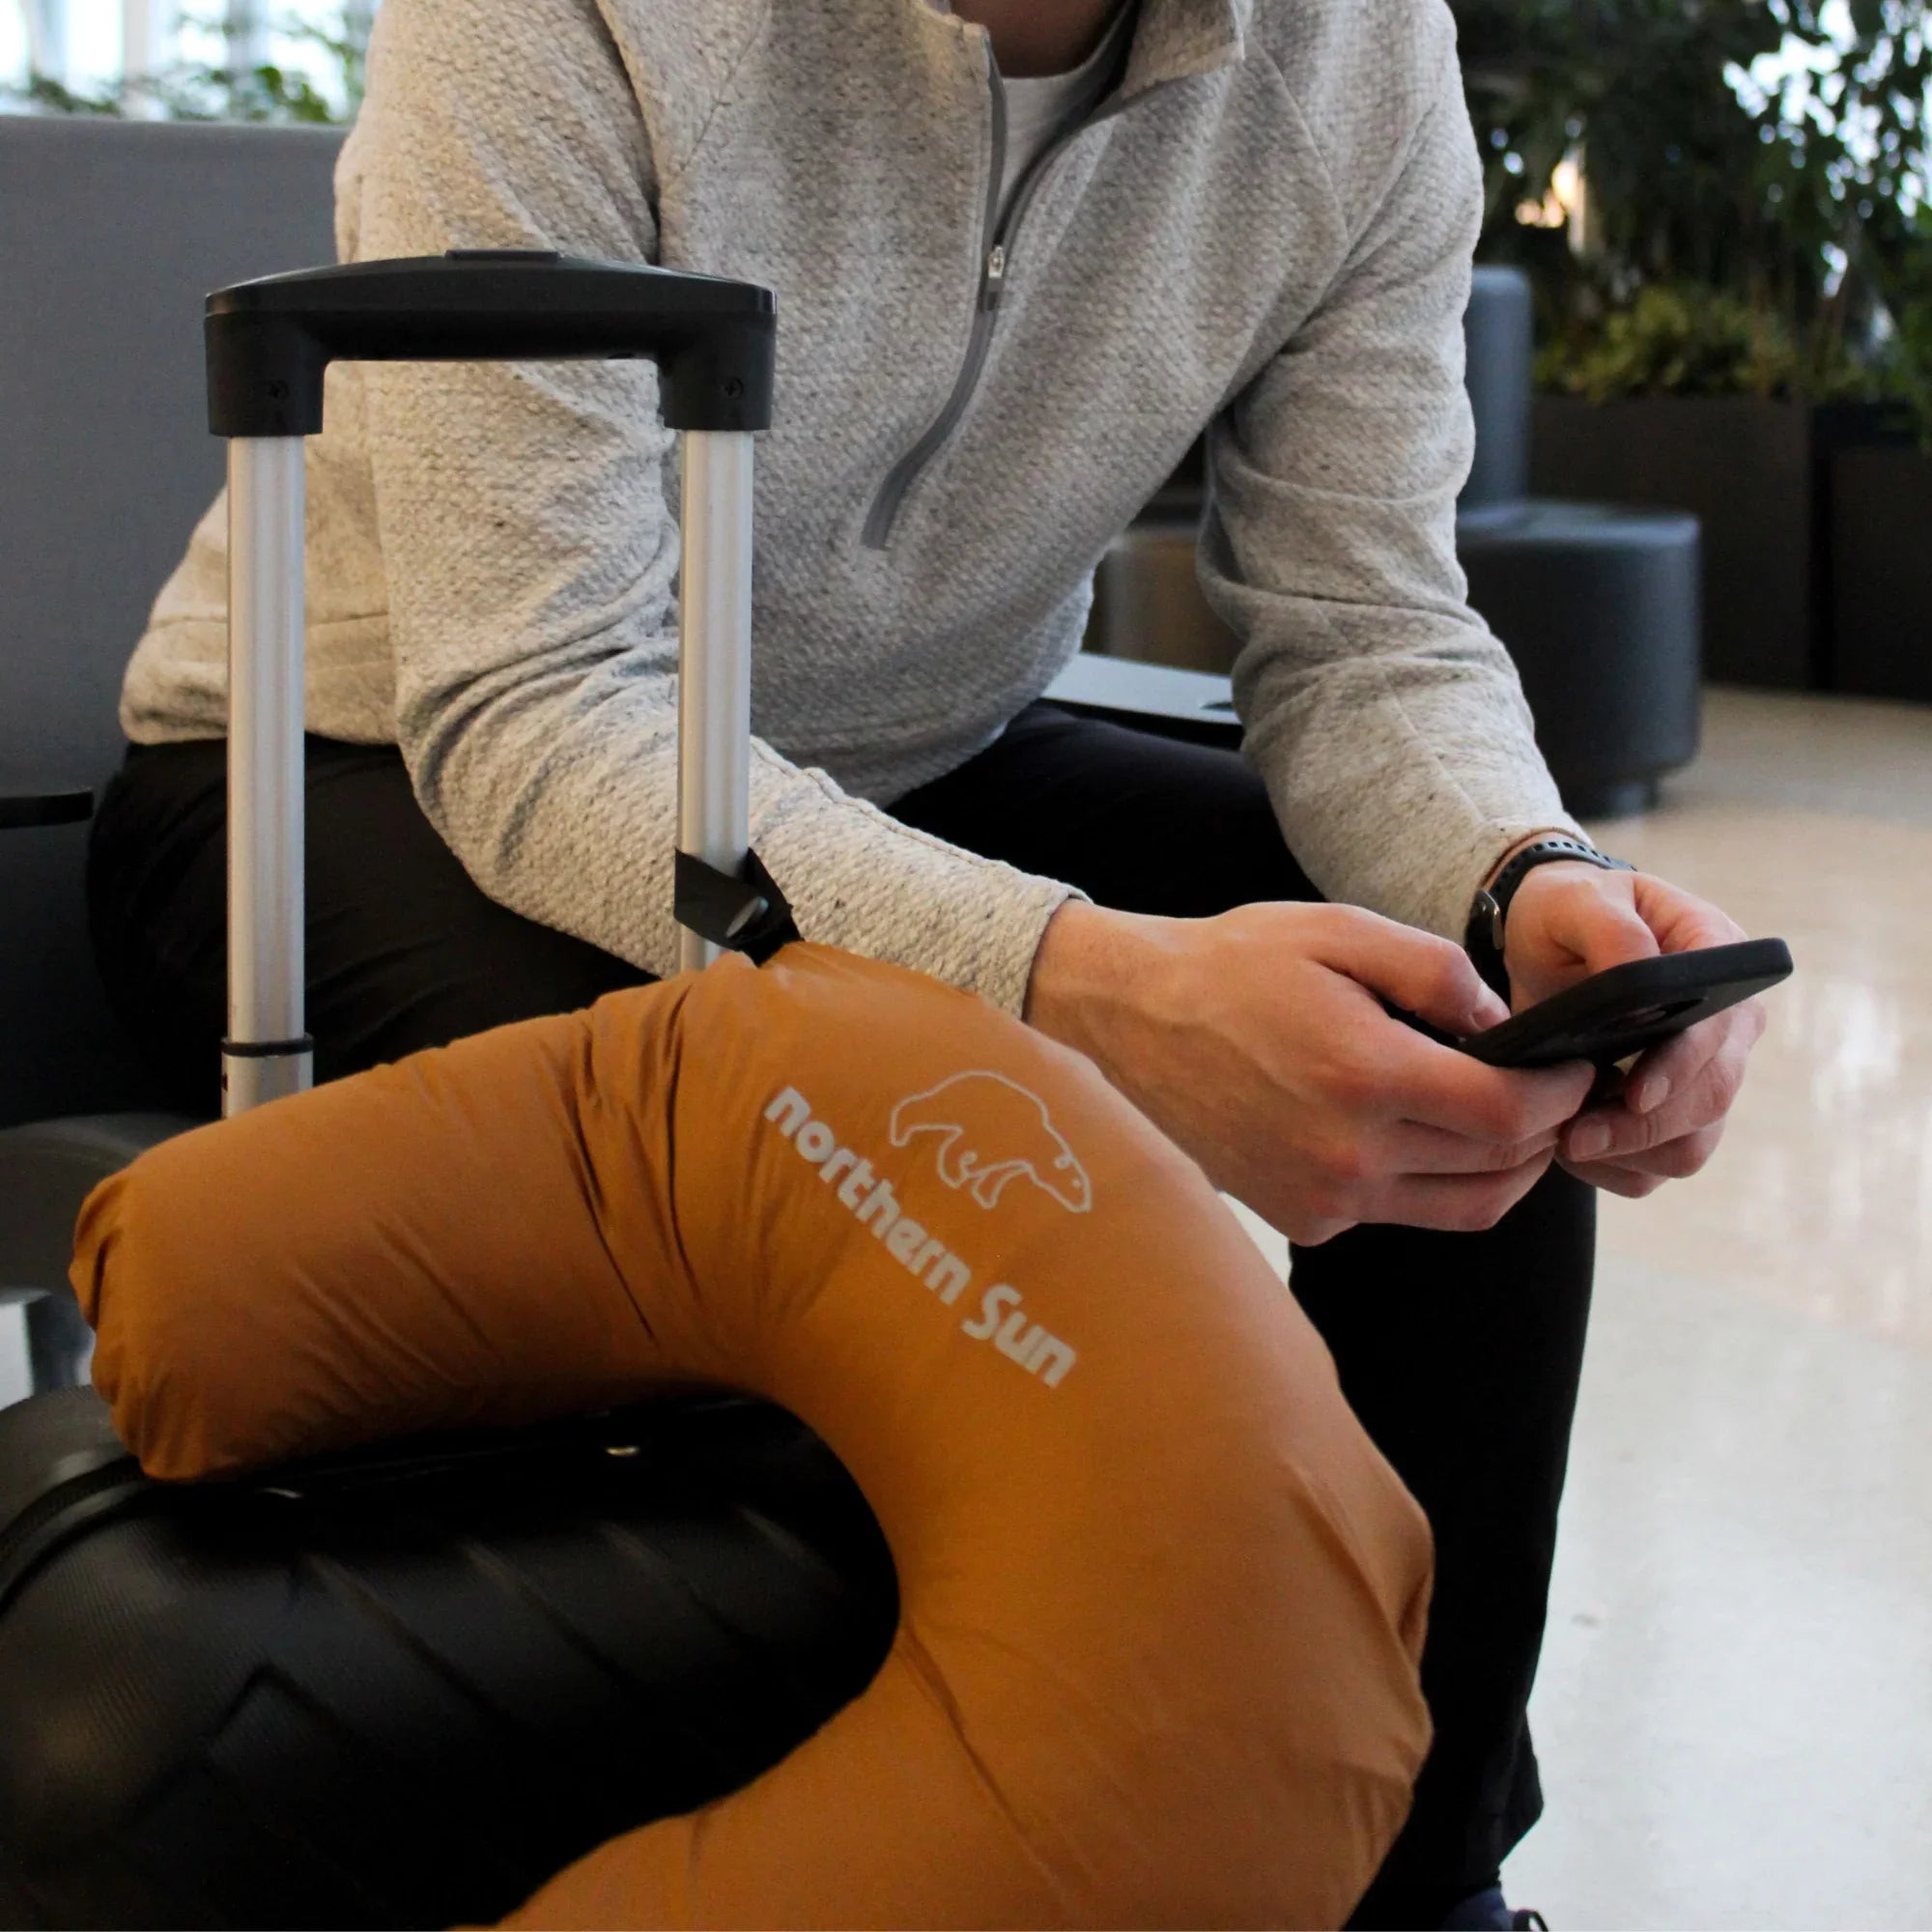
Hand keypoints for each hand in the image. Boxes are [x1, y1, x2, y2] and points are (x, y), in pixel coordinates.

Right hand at [1025, 900, 1595, 1245]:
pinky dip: (1436, 1182)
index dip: (1562, 1094)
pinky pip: (1401, 1213)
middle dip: (1546, 1127)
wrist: (1135, 1019)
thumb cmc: (1237, 964)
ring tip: (1513, 1120)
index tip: (1577, 1066)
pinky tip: (1425, 1134)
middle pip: (1498, 1167)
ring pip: (1463, 1207)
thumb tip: (1504, 1027)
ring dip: (1507, 1168)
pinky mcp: (1303, 1219)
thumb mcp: (1342, 930)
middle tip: (1559, 1089)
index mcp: (1363, 1075)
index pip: (1509, 1115)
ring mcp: (1324, 1198)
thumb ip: (1438, 972)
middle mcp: (1347, 1154)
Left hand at [1502, 862, 1769, 1197]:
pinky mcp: (1676, 1116)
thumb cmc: (1567, 914)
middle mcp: (1727, 1024)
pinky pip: (1658, 1167)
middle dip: (1644, 1125)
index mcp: (1718, 958)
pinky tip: (1572, 1150)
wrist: (1544, 947)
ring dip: (1630, 1153)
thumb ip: (1611, 929)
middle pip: (1711, 1096)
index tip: (1635, 1093)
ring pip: (1692, 1143)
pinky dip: (1616, 1169)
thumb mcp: (1576, 901)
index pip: (1720, 1025)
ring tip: (1566, 1141)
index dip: (1682, 1065)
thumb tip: (1641, 975)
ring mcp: (1705, 1074)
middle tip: (1575, 1137)